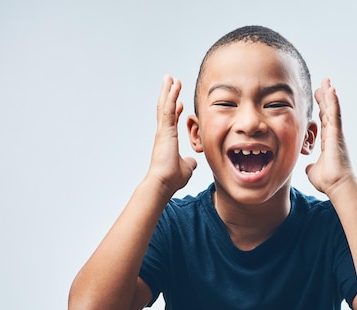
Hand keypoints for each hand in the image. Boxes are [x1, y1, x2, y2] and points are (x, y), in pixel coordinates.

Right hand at [146, 75, 196, 195]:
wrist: (164, 183)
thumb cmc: (172, 179)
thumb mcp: (186, 168)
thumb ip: (189, 162)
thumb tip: (193, 162)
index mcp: (168, 140)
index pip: (171, 121)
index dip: (176, 110)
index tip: (180, 102)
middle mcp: (163, 134)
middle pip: (165, 109)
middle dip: (169, 95)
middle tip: (170, 82)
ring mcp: (163, 131)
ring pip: (165, 106)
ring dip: (168, 91)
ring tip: (171, 78)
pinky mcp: (165, 131)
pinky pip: (168, 109)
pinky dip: (171, 97)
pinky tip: (174, 86)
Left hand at [305, 78, 354, 197]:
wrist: (336, 186)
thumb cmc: (328, 181)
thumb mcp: (313, 171)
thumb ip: (311, 166)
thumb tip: (309, 167)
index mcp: (327, 142)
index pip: (324, 121)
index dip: (321, 108)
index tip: (318, 97)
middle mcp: (333, 135)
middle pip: (328, 112)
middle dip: (325, 97)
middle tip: (323, 84)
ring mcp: (336, 133)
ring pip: (332, 110)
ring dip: (329, 95)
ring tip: (327, 81)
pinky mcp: (337, 134)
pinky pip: (335, 114)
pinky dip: (333, 101)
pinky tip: (331, 90)